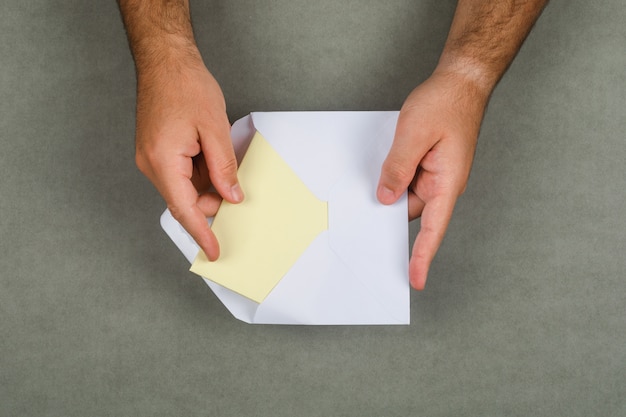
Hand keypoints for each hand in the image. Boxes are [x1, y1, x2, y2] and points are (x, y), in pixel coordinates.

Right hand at [134, 54, 242, 260]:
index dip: (201, 233)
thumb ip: (224, 168)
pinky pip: (180, 173)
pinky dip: (199, 172)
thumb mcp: (214, 129)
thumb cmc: (186, 86)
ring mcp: (151, 157)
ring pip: (184, 187)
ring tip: (223, 160)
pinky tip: (212, 155)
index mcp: (163, 161)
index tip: (214, 251)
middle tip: (236, 194)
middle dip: (211, 201)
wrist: (165, 60)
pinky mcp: (156, 150)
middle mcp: (151, 164)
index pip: (184, 209)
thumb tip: (231, 196)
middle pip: (184, 200)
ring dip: (207, 183)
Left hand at [377, 69, 488, 289]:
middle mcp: (442, 184)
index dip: (422, 256)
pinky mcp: (426, 165)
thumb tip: (386, 198)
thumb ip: (398, 167)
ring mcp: (434, 175)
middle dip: (389, 218)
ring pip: (405, 195)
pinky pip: (405, 179)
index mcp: (447, 183)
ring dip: (388, 192)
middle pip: (412, 213)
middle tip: (360, 227)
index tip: (414, 279)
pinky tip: (377, 172)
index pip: (433, 228)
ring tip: (364, 190)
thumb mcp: (414, 134)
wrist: (461, 81)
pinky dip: (391, 179)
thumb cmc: (446, 104)